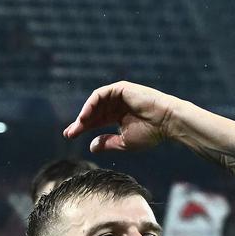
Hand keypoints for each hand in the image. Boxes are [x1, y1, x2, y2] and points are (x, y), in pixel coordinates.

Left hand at [63, 81, 182, 152]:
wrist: (166, 122)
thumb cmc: (150, 133)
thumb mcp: (123, 142)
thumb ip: (107, 143)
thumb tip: (91, 147)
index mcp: (118, 116)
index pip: (96, 121)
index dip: (83, 128)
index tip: (70, 136)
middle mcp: (117, 104)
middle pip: (93, 112)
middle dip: (80, 123)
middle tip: (69, 133)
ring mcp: (119, 95)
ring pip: (95, 103)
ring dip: (85, 115)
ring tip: (77, 127)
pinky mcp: (120, 88)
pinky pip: (100, 95)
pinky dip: (91, 104)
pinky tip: (85, 117)